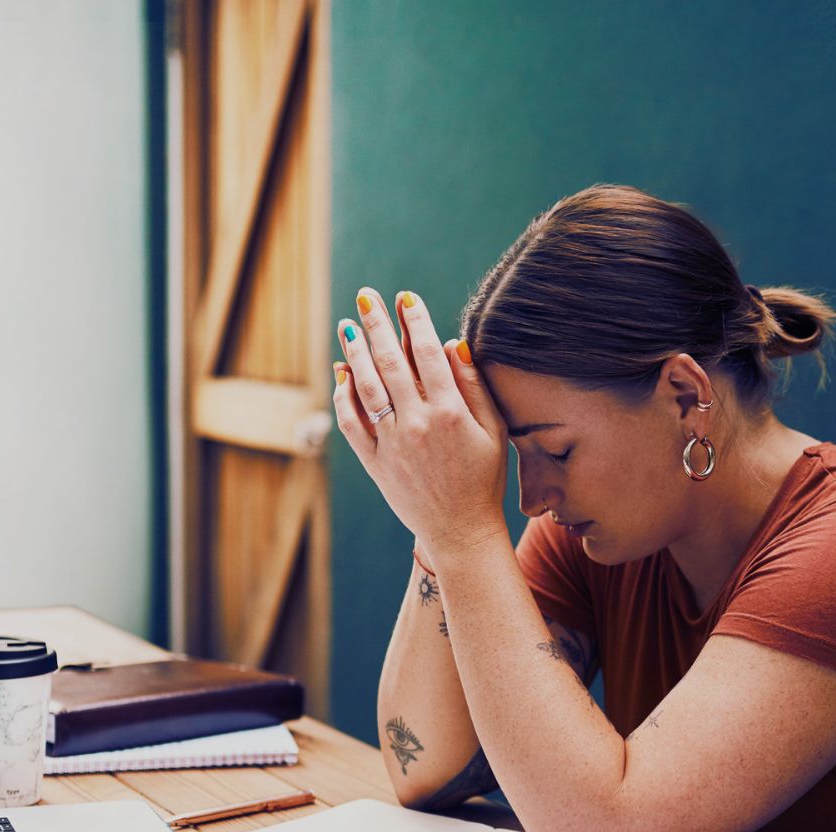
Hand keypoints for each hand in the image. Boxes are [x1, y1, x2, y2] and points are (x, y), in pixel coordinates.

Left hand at [332, 287, 510, 558]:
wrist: (460, 531)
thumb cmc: (482, 478)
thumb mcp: (493, 431)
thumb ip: (473, 386)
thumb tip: (452, 344)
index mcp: (450, 413)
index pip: (427, 353)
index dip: (415, 320)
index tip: (405, 297)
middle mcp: (418, 424)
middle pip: (390, 362)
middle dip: (377, 324)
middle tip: (366, 297)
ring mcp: (393, 444)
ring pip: (366, 387)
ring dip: (354, 352)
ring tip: (348, 326)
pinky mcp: (375, 463)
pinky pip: (351, 423)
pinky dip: (343, 396)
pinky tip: (342, 375)